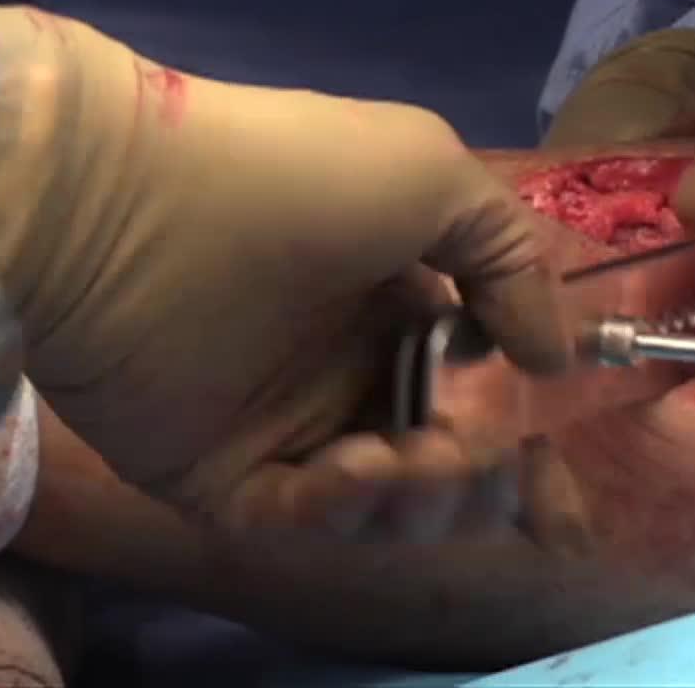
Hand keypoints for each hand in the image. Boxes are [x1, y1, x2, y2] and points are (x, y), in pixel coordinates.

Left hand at [0, 6, 576, 546]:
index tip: (558, 488)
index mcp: (402, 310)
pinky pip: (306, 519)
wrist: (135, 206)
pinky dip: (342, 504)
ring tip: (410, 454)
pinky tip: (348, 462)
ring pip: (386, 505)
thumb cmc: (296, 181)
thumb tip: (551, 357)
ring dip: (420, 492)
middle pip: (446, 466)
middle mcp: (352, 374)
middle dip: (482, 477)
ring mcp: (290, 429)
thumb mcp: (435, 175)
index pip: (481, 395)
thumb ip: (513, 262)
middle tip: (473, 454)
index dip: (528, 446)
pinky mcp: (228, 478)